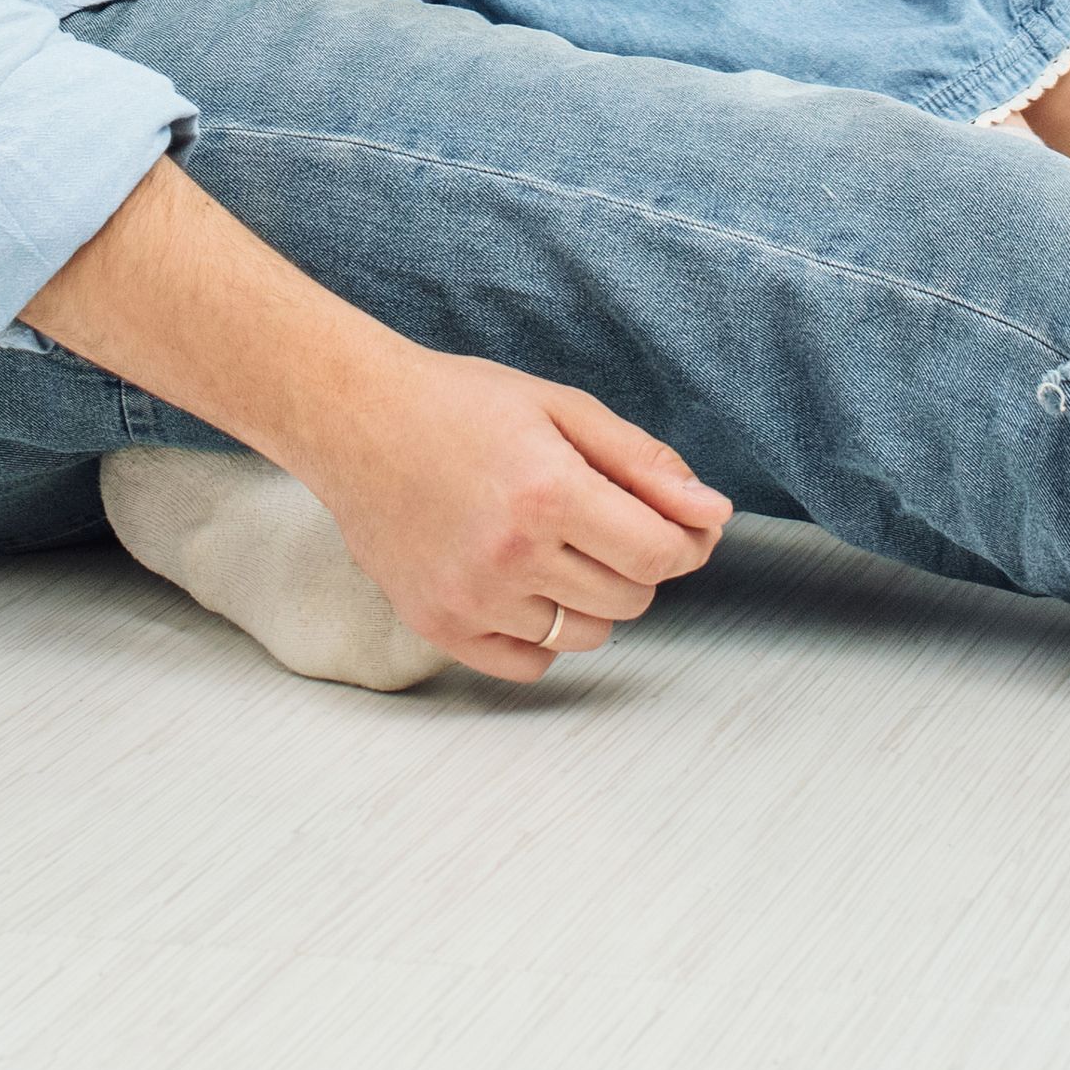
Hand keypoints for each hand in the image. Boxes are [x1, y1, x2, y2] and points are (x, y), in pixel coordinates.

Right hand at [286, 344, 728, 682]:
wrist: (355, 421)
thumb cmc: (460, 405)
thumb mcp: (563, 409)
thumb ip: (644, 464)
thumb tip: (714, 515)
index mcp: (550, 493)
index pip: (660, 555)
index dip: (684, 542)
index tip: (677, 526)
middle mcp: (511, 555)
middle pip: (630, 599)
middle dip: (634, 563)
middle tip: (599, 520)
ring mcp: (471, 598)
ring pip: (586, 635)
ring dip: (591, 598)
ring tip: (555, 547)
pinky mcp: (439, 627)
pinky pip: (530, 663)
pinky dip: (544, 634)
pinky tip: (524, 584)